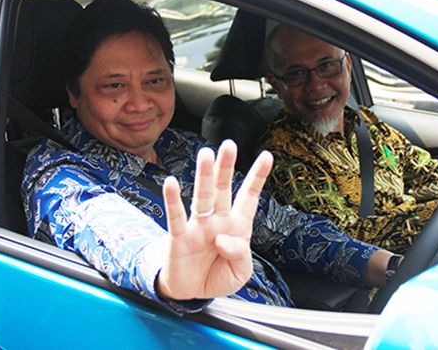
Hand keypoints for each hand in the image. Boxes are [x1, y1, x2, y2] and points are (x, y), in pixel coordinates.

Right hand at [157, 140, 272, 300]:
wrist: (191, 293)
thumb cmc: (217, 276)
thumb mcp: (240, 273)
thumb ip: (240, 255)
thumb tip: (223, 239)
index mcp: (237, 226)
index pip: (249, 197)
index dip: (257, 177)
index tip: (267, 156)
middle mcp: (217, 220)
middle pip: (223, 188)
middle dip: (226, 167)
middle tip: (229, 145)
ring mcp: (198, 226)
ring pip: (202, 196)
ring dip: (204, 175)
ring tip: (205, 154)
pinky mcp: (179, 237)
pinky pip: (176, 216)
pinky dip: (173, 200)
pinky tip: (171, 183)